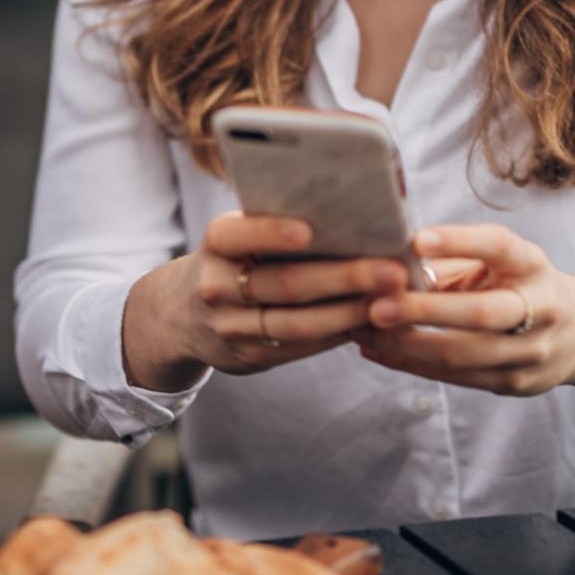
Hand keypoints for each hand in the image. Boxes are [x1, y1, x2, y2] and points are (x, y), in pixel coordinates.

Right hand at [123, 212, 411, 391]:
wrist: (180, 314)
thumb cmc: (232, 260)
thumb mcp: (236, 237)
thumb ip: (274, 226)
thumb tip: (355, 216)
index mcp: (216, 245)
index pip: (238, 235)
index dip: (270, 232)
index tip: (309, 230)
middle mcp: (216, 286)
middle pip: (285, 284)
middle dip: (344, 278)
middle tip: (392, 271)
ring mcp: (231, 327)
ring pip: (297, 324)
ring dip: (350, 313)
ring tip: (393, 302)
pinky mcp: (249, 358)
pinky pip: (300, 348)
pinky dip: (339, 334)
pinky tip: (372, 322)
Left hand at [353, 224, 574, 407]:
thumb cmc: (517, 285)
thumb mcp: (497, 263)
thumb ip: (449, 260)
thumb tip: (386, 260)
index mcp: (532, 265)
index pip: (500, 247)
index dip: (460, 241)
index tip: (416, 240)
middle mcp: (543, 308)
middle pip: (483, 313)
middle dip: (426, 311)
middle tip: (376, 306)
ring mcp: (533, 352)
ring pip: (465, 354)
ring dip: (408, 345)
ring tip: (364, 330)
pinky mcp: (516, 384)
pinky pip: (455, 377)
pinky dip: (409, 364)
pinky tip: (376, 349)